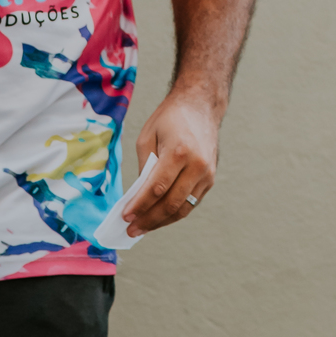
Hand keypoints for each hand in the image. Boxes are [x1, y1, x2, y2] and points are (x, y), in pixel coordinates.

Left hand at [125, 89, 218, 234]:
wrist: (200, 106)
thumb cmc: (170, 119)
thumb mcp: (147, 137)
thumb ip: (144, 168)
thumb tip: (138, 198)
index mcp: (179, 151)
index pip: (157, 188)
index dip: (140, 206)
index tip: (126, 217)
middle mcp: (197, 165)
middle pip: (170, 203)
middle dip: (149, 219)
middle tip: (132, 230)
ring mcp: (207, 174)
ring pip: (182, 209)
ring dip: (161, 222)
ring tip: (143, 228)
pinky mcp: (210, 180)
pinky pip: (190, 204)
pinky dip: (173, 214)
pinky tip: (158, 218)